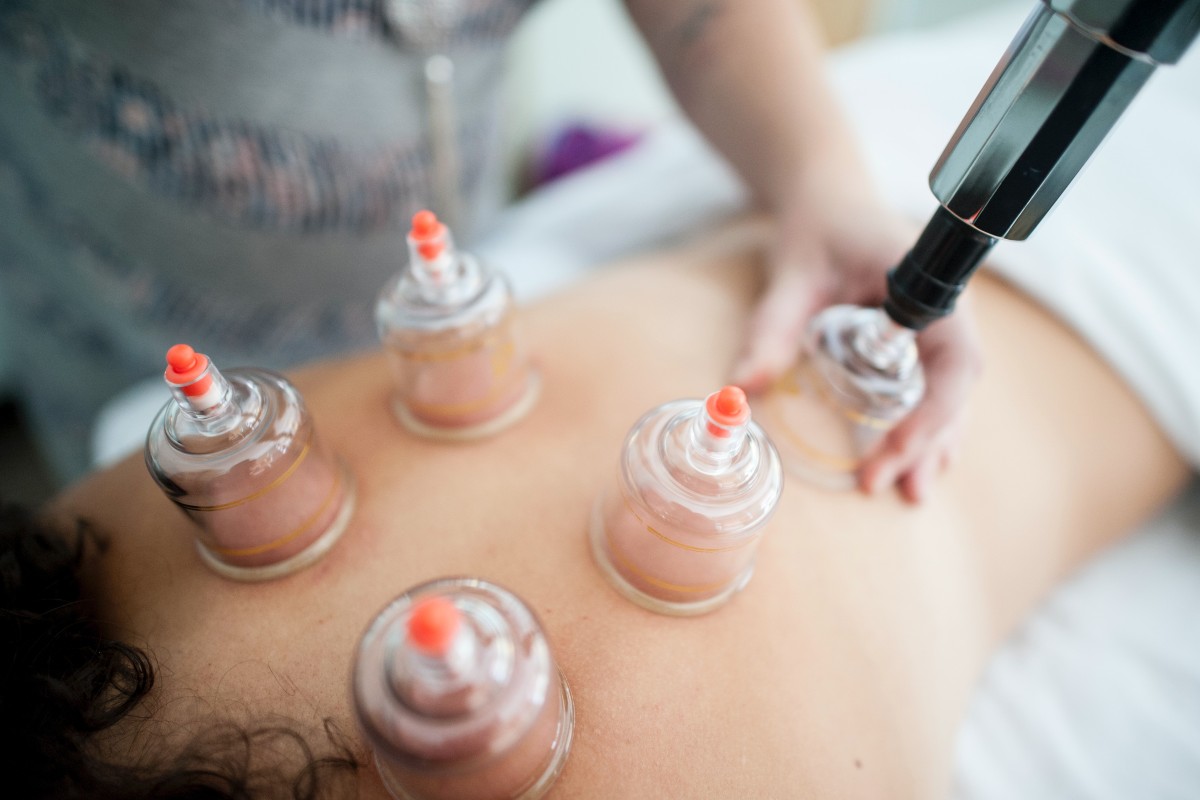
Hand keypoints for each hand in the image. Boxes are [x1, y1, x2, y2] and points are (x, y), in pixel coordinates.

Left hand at [731, 191, 982, 502]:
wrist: (828, 197)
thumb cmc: (817, 227)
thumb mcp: (791, 275)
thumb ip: (771, 328)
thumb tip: (739, 389)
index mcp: (929, 283)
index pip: (955, 360)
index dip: (934, 412)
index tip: (894, 450)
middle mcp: (946, 308)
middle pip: (954, 387)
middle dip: (926, 441)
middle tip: (893, 489)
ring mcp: (938, 324)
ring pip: (949, 393)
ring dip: (931, 442)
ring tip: (911, 492)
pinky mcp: (921, 338)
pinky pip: (934, 386)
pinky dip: (924, 423)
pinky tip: (913, 460)